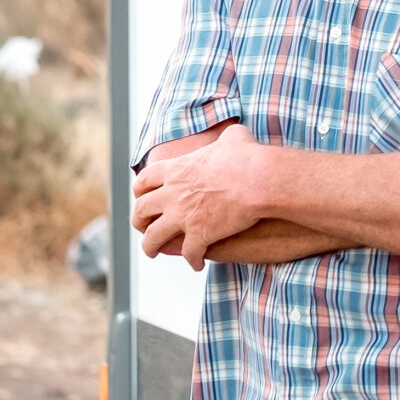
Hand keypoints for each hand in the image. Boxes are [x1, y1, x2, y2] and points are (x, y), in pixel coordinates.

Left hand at [131, 122, 279, 268]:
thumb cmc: (249, 157)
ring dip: (150, 246)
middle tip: (142, 226)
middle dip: (138, 220)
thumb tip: (235, 136)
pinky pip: (188, 253)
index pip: (145, 180)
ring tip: (153, 252)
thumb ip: (227, 138)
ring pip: (153, 237)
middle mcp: (173, 193)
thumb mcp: (235, 137)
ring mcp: (183, 216)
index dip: (140, 190)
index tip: (142, 197)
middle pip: (141, 209)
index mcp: (177, 169)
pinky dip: (192, 260)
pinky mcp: (199, 235)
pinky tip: (198, 264)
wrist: (260, 180)